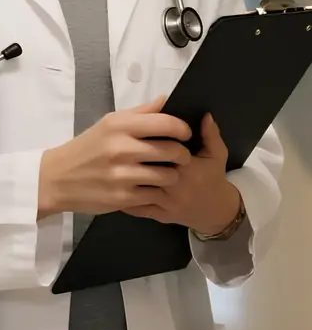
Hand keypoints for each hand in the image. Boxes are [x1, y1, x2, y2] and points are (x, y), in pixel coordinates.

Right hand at [38, 95, 191, 219]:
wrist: (58, 178)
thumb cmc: (88, 147)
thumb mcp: (109, 123)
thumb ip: (141, 112)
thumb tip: (167, 99)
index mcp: (119, 125)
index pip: (164, 123)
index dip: (182, 128)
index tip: (186, 133)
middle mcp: (121, 148)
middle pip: (171, 150)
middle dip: (183, 154)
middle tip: (181, 156)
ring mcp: (122, 175)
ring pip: (168, 175)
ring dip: (173, 175)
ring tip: (167, 173)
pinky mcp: (123, 198)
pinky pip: (155, 194)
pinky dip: (158, 191)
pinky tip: (153, 187)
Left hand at [124, 112, 240, 234]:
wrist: (216, 212)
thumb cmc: (213, 178)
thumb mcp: (217, 154)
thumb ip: (210, 134)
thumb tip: (204, 114)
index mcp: (190, 169)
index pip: (165, 150)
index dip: (150, 139)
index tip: (138, 131)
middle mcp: (176, 187)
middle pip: (148, 168)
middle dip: (134, 157)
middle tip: (119, 144)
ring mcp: (166, 203)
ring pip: (140, 188)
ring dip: (126, 175)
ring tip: (112, 161)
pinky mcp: (159, 215)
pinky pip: (137, 207)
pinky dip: (124, 195)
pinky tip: (115, 183)